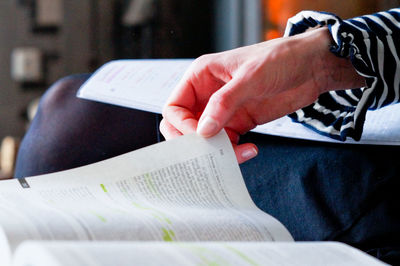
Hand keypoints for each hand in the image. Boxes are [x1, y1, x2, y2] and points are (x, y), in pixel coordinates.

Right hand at [161, 27, 363, 162]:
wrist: (312, 67)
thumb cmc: (280, 59)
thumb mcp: (251, 77)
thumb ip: (225, 103)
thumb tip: (203, 131)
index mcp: (201, 77)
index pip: (174, 107)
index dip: (181, 126)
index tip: (201, 138)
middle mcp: (208, 95)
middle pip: (184, 126)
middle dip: (195, 143)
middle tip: (211, 153)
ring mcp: (224, 111)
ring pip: (206, 139)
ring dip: (217, 151)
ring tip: (239, 153)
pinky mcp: (240, 123)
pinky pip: (227, 143)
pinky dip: (233, 152)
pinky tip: (251, 150)